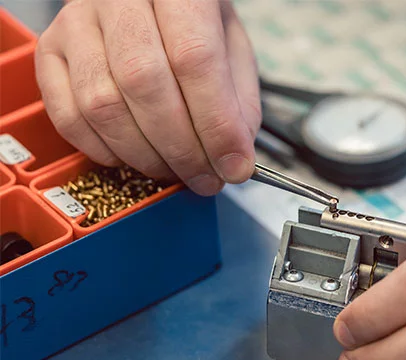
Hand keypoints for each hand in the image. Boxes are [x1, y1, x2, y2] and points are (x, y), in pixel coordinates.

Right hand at [35, 0, 260, 194]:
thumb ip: (237, 98)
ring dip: (144, 155)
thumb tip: (233, 157)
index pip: (194, 58)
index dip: (216, 123)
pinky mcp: (49, 51)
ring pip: (102, 104)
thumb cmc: (191, 24)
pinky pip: (67, 116)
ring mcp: (76, 23)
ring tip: (174, 170)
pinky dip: (103, 150)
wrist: (145, 0)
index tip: (233, 165)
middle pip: (144, 83)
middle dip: (181, 148)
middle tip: (205, 177)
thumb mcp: (230, 46)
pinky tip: (131, 157)